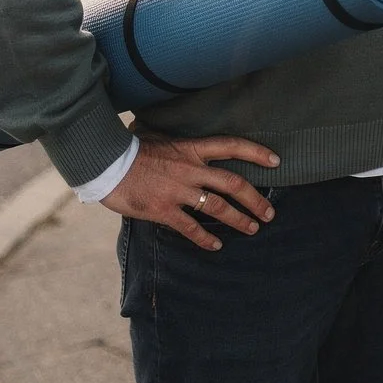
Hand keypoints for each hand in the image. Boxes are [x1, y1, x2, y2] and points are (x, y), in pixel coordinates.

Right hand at [101, 134, 279, 249]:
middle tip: (269, 213)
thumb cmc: (131, 149)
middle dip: (255, 199)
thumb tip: (176, 136)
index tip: (276, 161)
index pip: (232, 146)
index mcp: (192, 148)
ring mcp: (178, 190)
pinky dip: (205, 238)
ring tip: (252, 229)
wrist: (106, 164)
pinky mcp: (163, 210)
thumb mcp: (159, 136)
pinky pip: (190, 227)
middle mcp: (191, 169)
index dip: (256, 152)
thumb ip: (176, 142)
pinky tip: (215, 246)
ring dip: (238, 220)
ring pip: (218, 207)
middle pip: (233, 183)